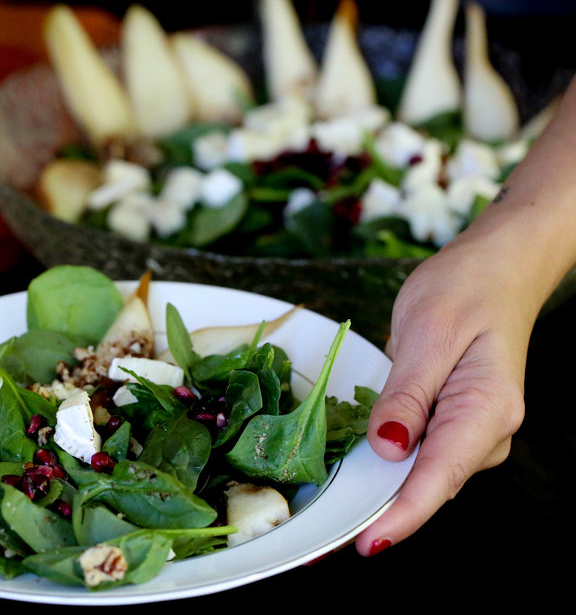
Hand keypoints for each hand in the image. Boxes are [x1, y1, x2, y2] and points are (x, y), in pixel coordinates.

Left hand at [353, 237, 535, 554]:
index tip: (367, 544)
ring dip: (378, 494)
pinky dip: (385, 468)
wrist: (494, 269)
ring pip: (420, 475)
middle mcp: (484, 432)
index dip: (402, 516)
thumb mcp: (428, 333)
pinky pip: (416, 455)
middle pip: (429, 486)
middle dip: (379, 514)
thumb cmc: (465, 290)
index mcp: (485, 410)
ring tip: (324, 516)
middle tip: (320, 542)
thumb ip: (406, 394)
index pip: (441, 477)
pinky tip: (351, 476)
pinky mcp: (450, 424)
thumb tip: (389, 448)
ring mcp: (470, 431)